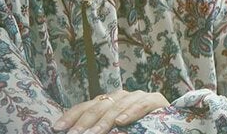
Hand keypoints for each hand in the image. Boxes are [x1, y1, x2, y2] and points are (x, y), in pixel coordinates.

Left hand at [54, 90, 168, 133]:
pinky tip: (121, 121)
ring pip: (118, 106)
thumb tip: (74, 133)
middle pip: (99, 106)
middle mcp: (121, 95)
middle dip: (85, 122)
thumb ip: (101, 128)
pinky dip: (131, 113)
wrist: (169, 124)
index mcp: (109, 102)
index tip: (57, 128)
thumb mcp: (115, 129)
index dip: (71, 116)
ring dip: (105, 121)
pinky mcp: (155, 99)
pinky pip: (141, 105)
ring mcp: (138, 96)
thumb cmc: (139, 128)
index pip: (86, 106)